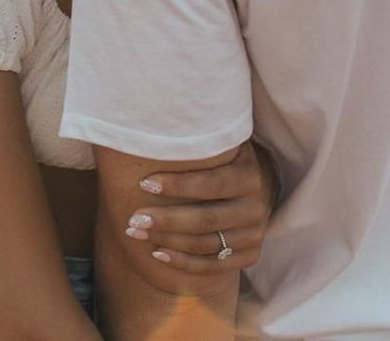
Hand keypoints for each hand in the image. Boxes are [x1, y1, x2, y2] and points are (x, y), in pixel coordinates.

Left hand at [124, 140, 277, 273]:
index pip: (211, 184)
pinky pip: (213, 266)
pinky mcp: (250, 255)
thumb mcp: (219, 142)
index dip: (177, 185)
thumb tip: (155, 122)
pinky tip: (157, 254)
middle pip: (206, 219)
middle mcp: (256, 207)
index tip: (143, 183)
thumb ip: (196, 136)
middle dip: (166, 220)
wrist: (252, 183)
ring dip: (167, 241)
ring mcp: (255, 234)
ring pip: (206, 245)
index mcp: (249, 175)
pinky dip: (183, 262)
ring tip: (136, 233)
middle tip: (133, 218)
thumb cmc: (222, 156)